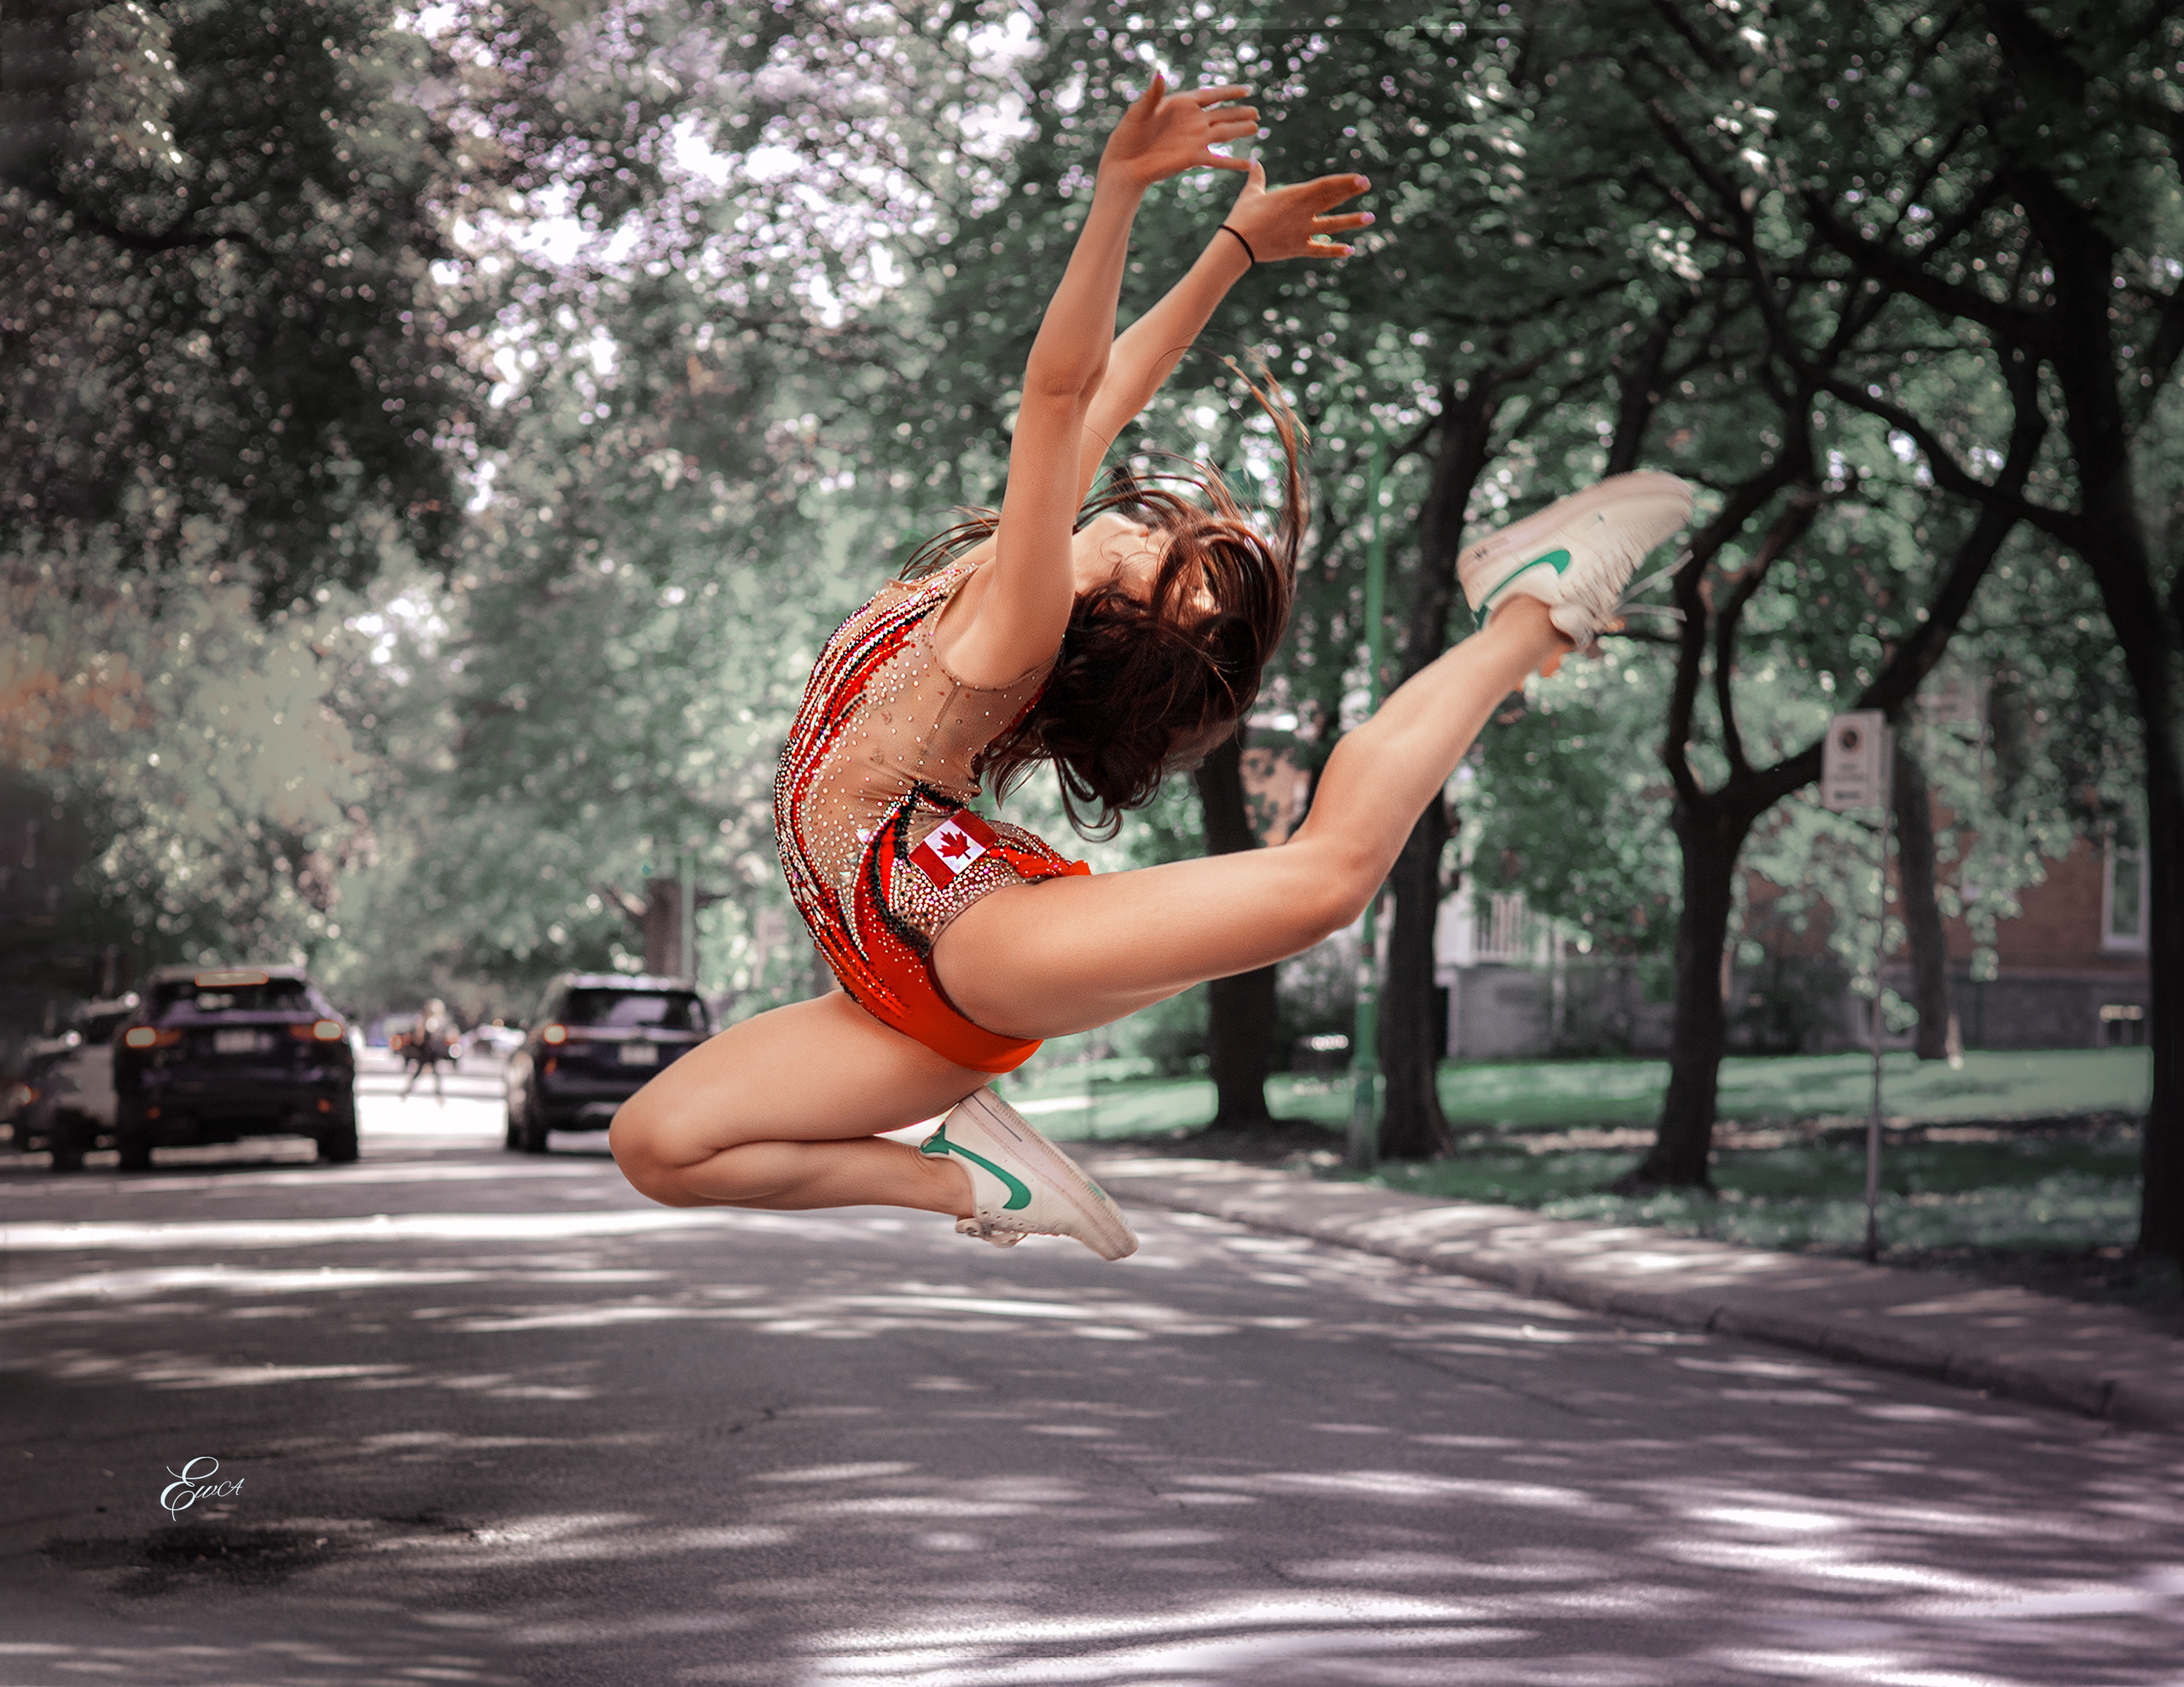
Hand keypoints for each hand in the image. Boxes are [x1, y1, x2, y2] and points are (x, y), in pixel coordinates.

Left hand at [1099, 73, 1257, 190]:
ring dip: (1240, 130)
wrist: (1124, 164)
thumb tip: (1159, 73)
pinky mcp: (1193, 158)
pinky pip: (1217, 160)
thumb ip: (1152, 94)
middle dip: (1239, 112)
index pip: (1210, 95)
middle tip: (1256, 112)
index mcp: (1181, 105)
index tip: (1245, 90)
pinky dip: (1232, 163)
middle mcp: (1191, 121)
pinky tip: (1247, 165)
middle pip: (1222, 114)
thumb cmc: (1127, 136)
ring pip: (1224, 133)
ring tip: (1255, 128)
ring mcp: (1194, 140)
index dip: (1228, 92)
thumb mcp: (1138, 112)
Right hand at [1220, 162, 1372, 260]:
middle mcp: (1303, 212)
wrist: (1238, 243)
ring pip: (1332, 225)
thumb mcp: (1251, 193)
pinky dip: (1335, 250)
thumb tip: (1253, 162)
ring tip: (1370, 218)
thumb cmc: (1242, 216)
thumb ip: (1257, 177)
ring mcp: (1303, 231)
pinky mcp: (1299, 248)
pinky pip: (1321, 250)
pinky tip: (1350, 250)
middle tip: (1368, 185)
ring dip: (1352, 221)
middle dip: (1351, 191)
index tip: (1359, 178)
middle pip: (1332, 199)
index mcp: (1295, 195)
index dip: (1344, 181)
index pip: (1325, 185)